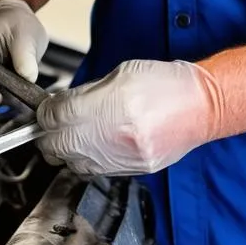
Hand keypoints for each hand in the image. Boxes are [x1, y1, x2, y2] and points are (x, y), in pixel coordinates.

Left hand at [35, 59, 220, 176]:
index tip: (45, 110)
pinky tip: (93, 146)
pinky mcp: (134, 170)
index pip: (56, 116)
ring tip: (72, 135)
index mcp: (110, 104)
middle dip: (49, 135)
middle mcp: (114, 135)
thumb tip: (61, 105)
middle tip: (52, 125)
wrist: (201, 105)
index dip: (44, 113)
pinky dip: (87, 160)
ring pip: (73, 164)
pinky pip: (96, 171)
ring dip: (66, 151)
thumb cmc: (165, 84)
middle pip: (58, 145)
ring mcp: (123, 157)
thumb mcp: (121, 74)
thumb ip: (87, 92)